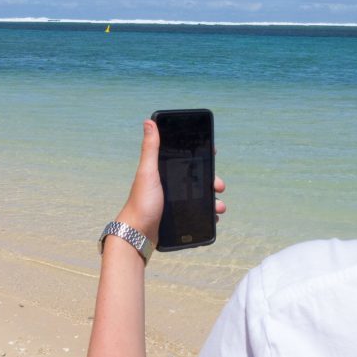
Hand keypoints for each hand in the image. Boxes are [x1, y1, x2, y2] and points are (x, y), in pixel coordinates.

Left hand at [116, 119, 226, 245]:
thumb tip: (149, 122)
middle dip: (212, 181)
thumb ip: (151, 149)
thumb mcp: (148, 172)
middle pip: (197, 179)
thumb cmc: (140, 202)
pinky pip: (198, 213)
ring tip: (219, 207)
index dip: (199, 156)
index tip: (213, 154)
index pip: (185, 159)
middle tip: (219, 186)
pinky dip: (207, 214)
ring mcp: (174, 202)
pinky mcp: (177, 218)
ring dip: (213, 200)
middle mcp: (169, 186)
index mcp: (163, 172)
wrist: (137, 235)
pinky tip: (213, 217)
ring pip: (200, 197)